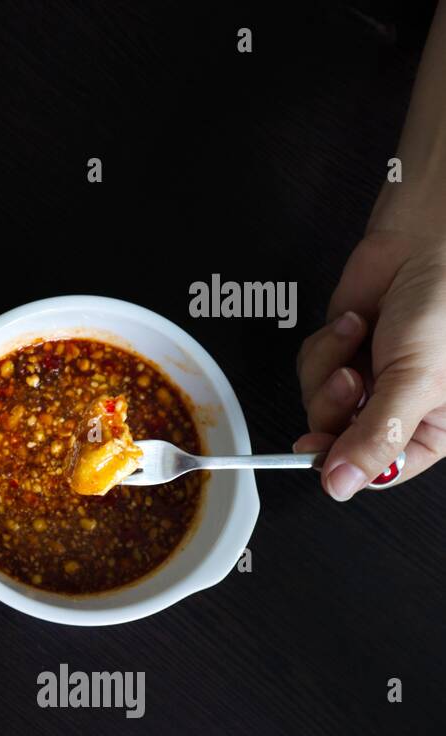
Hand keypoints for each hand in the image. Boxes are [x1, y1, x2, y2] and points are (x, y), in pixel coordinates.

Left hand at [295, 229, 445, 499]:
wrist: (427, 241)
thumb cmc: (445, 302)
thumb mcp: (417, 380)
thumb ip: (375, 437)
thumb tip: (340, 487)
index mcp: (435, 427)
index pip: (380, 470)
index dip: (345, 463)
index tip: (319, 449)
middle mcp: (400, 409)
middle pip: (338, 440)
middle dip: (334, 406)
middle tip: (350, 379)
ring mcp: (369, 381)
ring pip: (318, 404)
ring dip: (328, 369)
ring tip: (359, 337)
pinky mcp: (343, 354)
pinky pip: (311, 370)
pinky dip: (325, 346)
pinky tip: (354, 322)